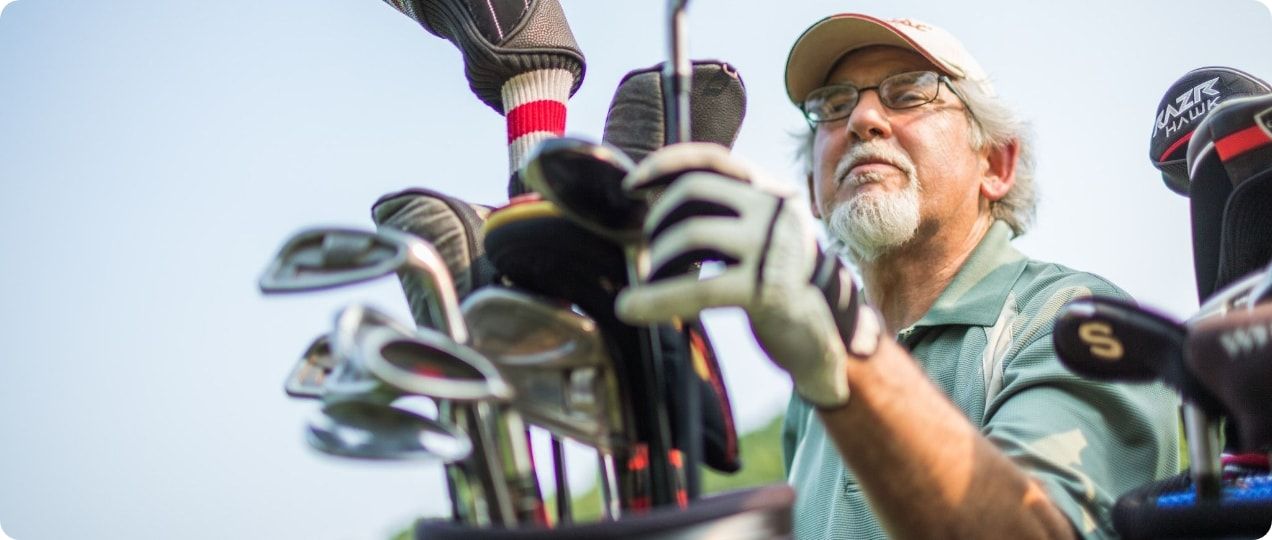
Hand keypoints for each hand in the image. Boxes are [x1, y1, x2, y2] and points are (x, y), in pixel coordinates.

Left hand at [616, 143, 880, 407]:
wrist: (822, 337)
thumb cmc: (774, 284)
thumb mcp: (755, 237)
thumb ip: (721, 214)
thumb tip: (653, 200)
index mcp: (771, 191)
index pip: (714, 158)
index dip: (666, 164)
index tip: (630, 184)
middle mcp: (776, 209)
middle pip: (693, 191)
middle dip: (657, 219)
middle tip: (648, 251)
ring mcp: (774, 246)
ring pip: (691, 234)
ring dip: (657, 259)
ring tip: (651, 281)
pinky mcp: (766, 289)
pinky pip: (697, 288)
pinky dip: (654, 298)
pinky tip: (629, 307)